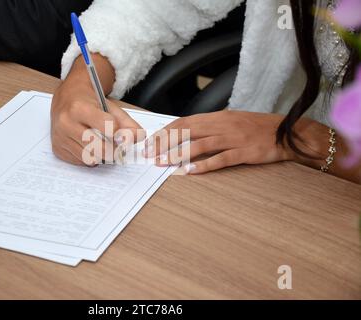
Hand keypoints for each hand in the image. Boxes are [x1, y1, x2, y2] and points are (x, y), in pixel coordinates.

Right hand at [51, 81, 144, 165]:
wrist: (66, 99)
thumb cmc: (90, 103)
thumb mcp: (110, 108)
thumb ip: (127, 123)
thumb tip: (139, 137)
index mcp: (80, 108)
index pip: (107, 126)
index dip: (118, 132)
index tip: (120, 134)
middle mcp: (66, 123)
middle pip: (99, 148)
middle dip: (112, 150)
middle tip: (116, 146)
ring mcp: (60, 137)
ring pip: (89, 158)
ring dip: (100, 155)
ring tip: (101, 143)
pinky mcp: (57, 149)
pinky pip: (80, 162)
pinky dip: (88, 157)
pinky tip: (87, 146)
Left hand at [144, 110, 328, 174]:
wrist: (287, 132)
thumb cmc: (257, 128)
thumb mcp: (231, 121)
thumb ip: (210, 126)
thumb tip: (187, 133)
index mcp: (218, 117)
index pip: (185, 122)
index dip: (166, 131)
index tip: (152, 141)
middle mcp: (222, 125)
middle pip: (187, 132)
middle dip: (165, 143)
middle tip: (149, 154)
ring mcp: (233, 138)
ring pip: (199, 145)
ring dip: (178, 154)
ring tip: (163, 163)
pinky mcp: (244, 152)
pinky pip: (221, 159)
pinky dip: (204, 165)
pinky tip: (190, 171)